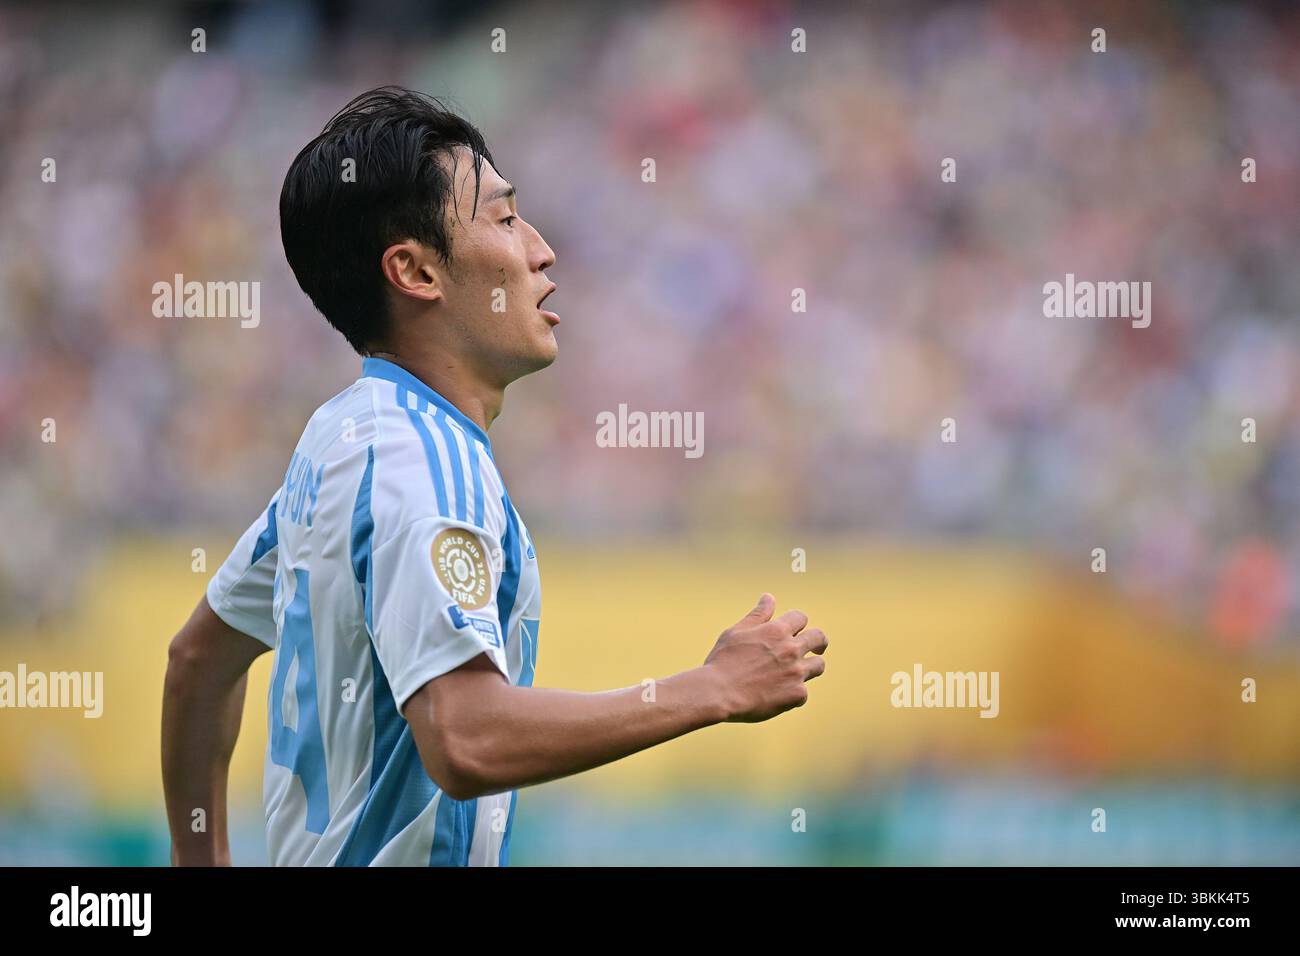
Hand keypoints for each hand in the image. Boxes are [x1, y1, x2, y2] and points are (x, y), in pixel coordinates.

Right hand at [702, 593, 827, 722]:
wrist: (718, 693)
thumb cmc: (723, 661)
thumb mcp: (737, 632)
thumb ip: (758, 615)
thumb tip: (769, 597)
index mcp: (777, 630)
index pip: (801, 617)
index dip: (797, 623)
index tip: (794, 630)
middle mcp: (791, 649)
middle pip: (819, 638)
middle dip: (818, 641)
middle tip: (815, 648)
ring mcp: (796, 672)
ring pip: (818, 665)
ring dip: (810, 666)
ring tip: (796, 673)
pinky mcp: (796, 694)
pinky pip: (804, 692)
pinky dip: (793, 692)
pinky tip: (778, 695)